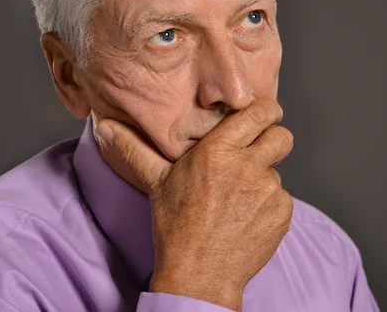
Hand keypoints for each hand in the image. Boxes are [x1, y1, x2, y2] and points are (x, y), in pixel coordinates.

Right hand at [96, 98, 293, 310]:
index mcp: (218, 151)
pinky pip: (282, 197)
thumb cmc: (176, 227)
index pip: (260, 112)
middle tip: (256, 155)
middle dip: (273, 141)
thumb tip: (104, 126)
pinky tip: (247, 217)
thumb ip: (134, 149)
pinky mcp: (282, 212)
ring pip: (279, 170)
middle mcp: (248, 166)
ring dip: (264, 179)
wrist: (199, 275)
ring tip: (238, 199)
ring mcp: (269, 191)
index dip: (266, 111)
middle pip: (281, 136)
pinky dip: (269, 205)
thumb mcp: (156, 183)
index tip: (262, 116)